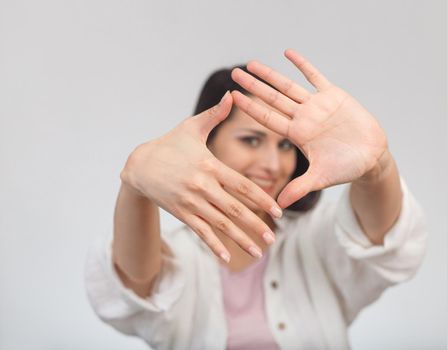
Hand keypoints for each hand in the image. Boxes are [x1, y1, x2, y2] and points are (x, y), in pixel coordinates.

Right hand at [120, 92, 280, 261]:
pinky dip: (213, 245)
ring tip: (259, 251)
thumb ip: (215, 115)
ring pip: (219, 224)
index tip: (278, 211)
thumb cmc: (169, 144)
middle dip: (255, 225)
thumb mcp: (191, 127)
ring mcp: (190, 201)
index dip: (261, 199)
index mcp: (209, 165)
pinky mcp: (180, 213)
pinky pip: (200, 231)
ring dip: (240, 239)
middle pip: (234, 209)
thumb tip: (233, 95)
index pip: (241, 185)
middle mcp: (201, 186)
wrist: (138, 165)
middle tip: (273, 239)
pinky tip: (226, 258)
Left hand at [231, 49, 388, 208]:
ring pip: (288, 86)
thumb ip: (300, 188)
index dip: (250, 108)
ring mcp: (316, 105)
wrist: (371, 156)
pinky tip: (288, 52)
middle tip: (234, 73)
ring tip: (251, 64)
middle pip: (273, 99)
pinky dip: (302, 65)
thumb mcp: (321, 178)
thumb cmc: (346, 168)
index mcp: (297, 135)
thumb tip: (279, 204)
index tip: (232, 97)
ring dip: (270, 74)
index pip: (268, 118)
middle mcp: (303, 118)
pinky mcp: (333, 96)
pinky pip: (315, 76)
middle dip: (253, 86)